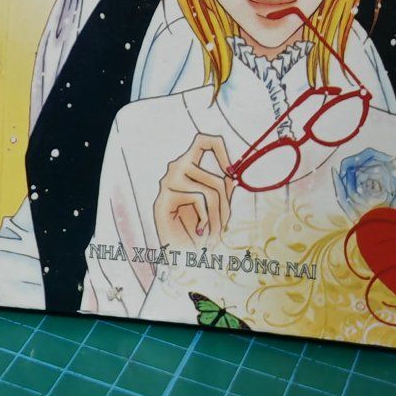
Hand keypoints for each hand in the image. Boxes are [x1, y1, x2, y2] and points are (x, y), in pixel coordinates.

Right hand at [152, 133, 231, 247]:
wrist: (177, 255)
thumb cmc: (194, 229)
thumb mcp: (212, 207)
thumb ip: (221, 190)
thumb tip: (231, 176)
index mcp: (187, 166)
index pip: (203, 140)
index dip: (221, 150)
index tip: (230, 172)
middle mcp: (176, 168)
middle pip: (217, 179)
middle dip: (227, 208)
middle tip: (224, 227)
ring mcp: (168, 182)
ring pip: (211, 192)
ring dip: (218, 219)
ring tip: (214, 235)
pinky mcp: (164, 199)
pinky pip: (199, 200)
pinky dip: (206, 220)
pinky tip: (200, 232)